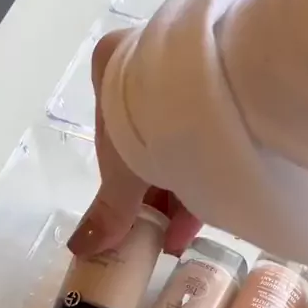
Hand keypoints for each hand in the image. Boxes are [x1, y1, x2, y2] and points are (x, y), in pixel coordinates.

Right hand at [67, 29, 201, 257]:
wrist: (210, 84)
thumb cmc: (145, 122)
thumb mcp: (122, 171)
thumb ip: (110, 208)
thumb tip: (80, 246)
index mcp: (111, 66)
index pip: (110, 134)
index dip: (122, 182)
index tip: (132, 216)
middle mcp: (148, 62)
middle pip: (148, 141)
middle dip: (155, 194)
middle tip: (160, 234)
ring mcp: (189, 71)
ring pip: (182, 139)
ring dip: (182, 190)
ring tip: (182, 237)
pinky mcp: (227, 87)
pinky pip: (212, 136)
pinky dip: (207, 174)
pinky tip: (208, 212)